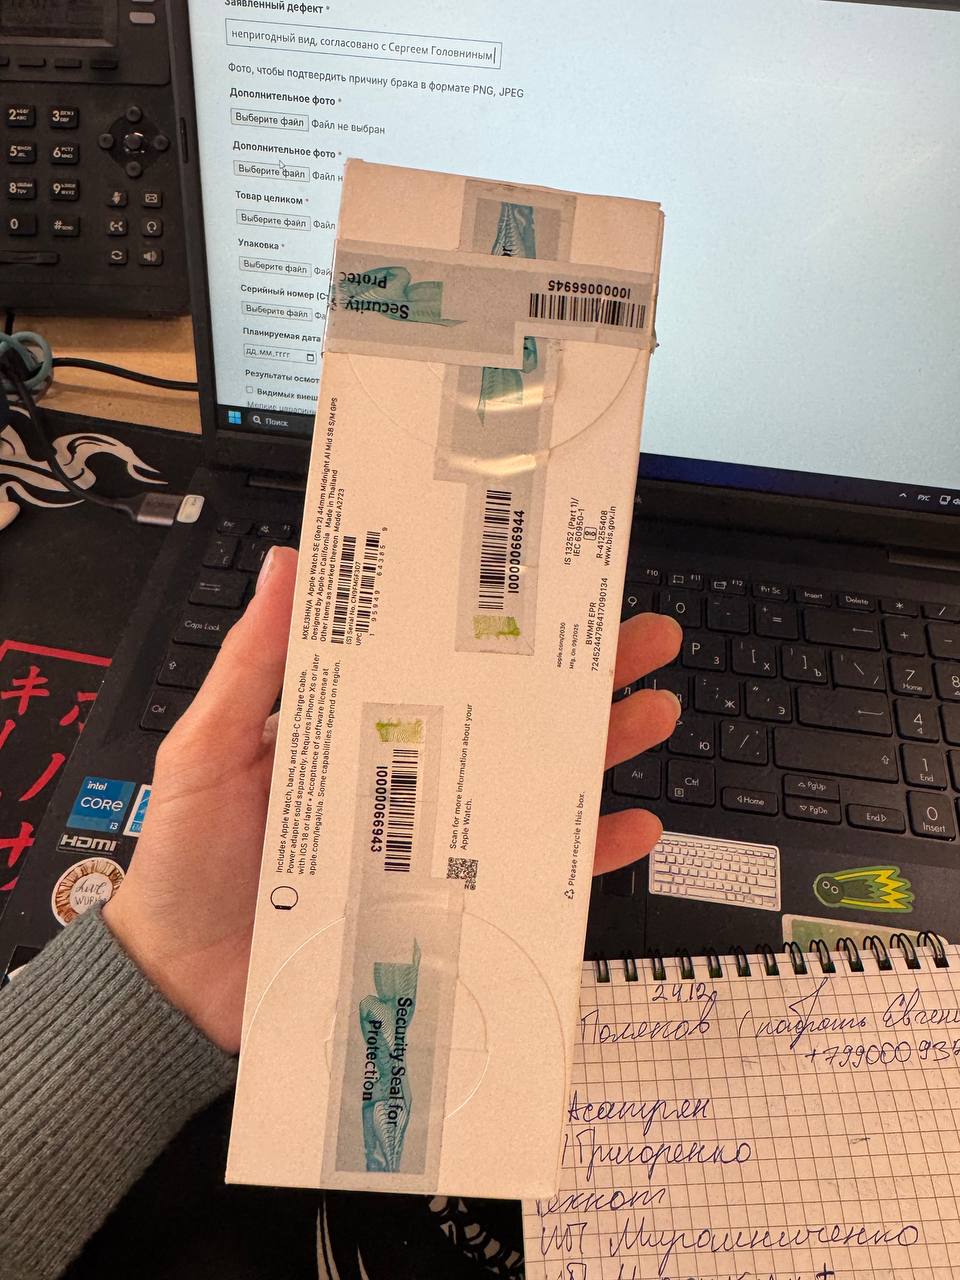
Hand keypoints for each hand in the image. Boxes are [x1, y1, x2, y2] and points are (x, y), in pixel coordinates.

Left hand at [104, 547, 680, 1051]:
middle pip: (510, 717)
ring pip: (535, 788)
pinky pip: (532, 881)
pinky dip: (586, 856)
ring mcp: (435, 845)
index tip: (551, 582)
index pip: (444, 662)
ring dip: (601, 748)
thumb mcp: (209, 750)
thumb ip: (252, 666)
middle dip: (582, 676)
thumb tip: (285, 564)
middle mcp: (410, 779)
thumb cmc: (188, 861)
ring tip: (650, 712)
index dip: (500, 625)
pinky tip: (628, 826)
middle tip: (640, 638)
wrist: (180, 988)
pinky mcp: (449, 911)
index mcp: (360, 727)